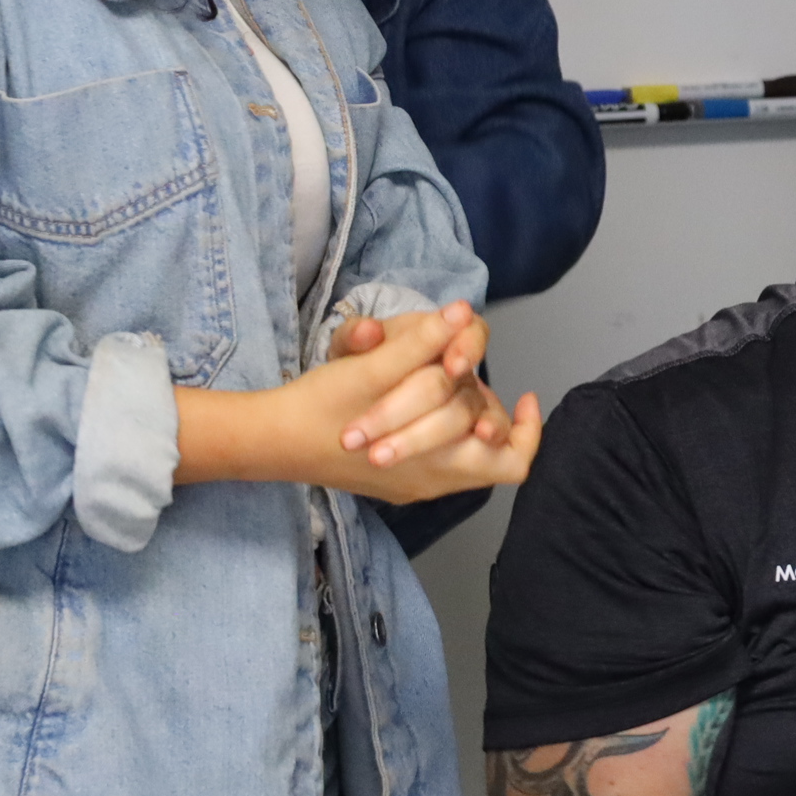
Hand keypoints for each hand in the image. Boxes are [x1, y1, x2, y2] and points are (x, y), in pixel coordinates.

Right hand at [181, 306, 543, 502]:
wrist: (268, 441)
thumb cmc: (318, 407)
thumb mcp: (371, 370)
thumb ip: (420, 343)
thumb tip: (462, 312)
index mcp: (435, 464)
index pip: (512, 461)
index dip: (527, 428)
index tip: (522, 392)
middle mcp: (432, 481)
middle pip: (493, 452)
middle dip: (489, 406)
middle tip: (469, 373)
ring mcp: (414, 483)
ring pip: (468, 454)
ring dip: (466, 414)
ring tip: (449, 376)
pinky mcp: (396, 479)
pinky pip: (442, 457)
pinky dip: (444, 426)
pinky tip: (425, 396)